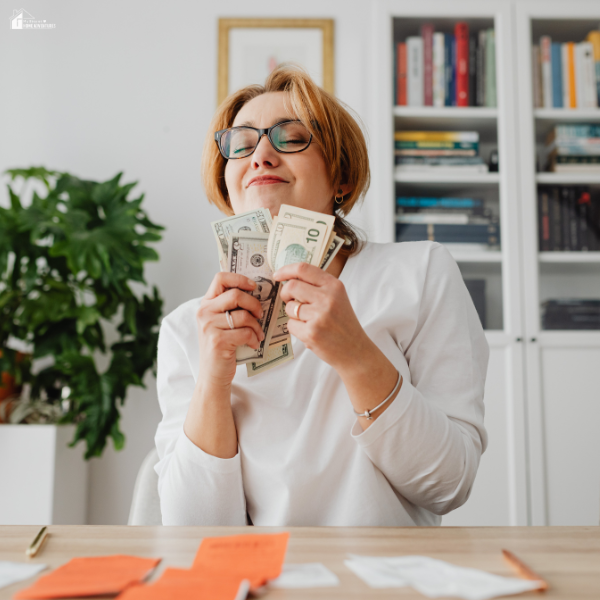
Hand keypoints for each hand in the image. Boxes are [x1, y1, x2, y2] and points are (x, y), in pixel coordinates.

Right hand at [196, 272, 264, 387]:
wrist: (213, 374)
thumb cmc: (222, 346)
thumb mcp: (221, 323)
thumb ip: (231, 307)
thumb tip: (256, 293)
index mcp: (206, 304)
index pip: (220, 278)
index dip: (240, 278)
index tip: (253, 287)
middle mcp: (204, 312)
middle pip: (235, 295)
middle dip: (254, 304)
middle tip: (260, 314)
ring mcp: (209, 327)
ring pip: (243, 316)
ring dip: (257, 326)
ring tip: (258, 334)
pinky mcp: (218, 341)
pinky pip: (245, 333)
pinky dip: (254, 338)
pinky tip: (254, 344)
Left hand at [273, 262, 370, 372]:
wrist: (356, 350)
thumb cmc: (343, 324)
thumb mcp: (337, 298)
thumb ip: (318, 287)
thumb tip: (289, 278)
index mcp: (334, 285)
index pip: (303, 269)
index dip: (286, 270)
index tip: (277, 275)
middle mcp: (327, 298)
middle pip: (291, 286)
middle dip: (285, 294)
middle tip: (290, 301)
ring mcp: (319, 315)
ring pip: (289, 307)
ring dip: (293, 314)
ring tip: (308, 321)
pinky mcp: (312, 332)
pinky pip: (291, 325)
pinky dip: (296, 329)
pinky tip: (310, 332)